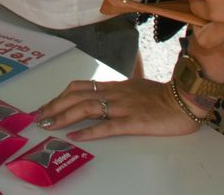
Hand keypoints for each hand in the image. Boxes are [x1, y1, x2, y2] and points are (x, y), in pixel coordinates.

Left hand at [34, 77, 202, 139]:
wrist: (185, 99)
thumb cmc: (164, 96)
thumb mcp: (137, 87)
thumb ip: (121, 90)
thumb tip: (105, 92)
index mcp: (114, 86)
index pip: (79, 88)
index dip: (59, 96)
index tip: (45, 105)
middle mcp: (114, 94)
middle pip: (76, 96)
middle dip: (54, 106)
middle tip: (38, 116)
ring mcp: (122, 107)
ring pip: (86, 108)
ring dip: (64, 117)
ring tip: (49, 125)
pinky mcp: (133, 122)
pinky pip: (107, 126)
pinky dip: (89, 131)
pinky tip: (75, 136)